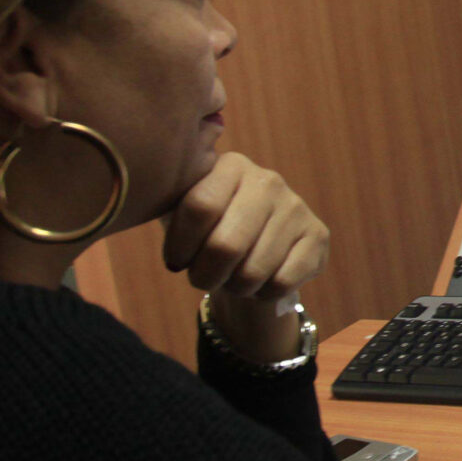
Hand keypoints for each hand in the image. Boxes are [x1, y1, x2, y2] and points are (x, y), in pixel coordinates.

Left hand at [165, 153, 330, 358]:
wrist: (252, 249)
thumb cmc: (206, 229)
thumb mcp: (179, 210)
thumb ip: (163, 201)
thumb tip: (144, 192)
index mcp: (229, 166)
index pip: (199, 208)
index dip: (180, 247)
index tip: (175, 262)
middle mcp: (267, 180)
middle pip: (226, 245)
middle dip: (206, 276)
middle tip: (202, 278)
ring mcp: (296, 207)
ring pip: (254, 271)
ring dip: (235, 287)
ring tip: (232, 278)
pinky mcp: (318, 236)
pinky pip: (283, 282)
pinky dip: (263, 294)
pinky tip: (261, 281)